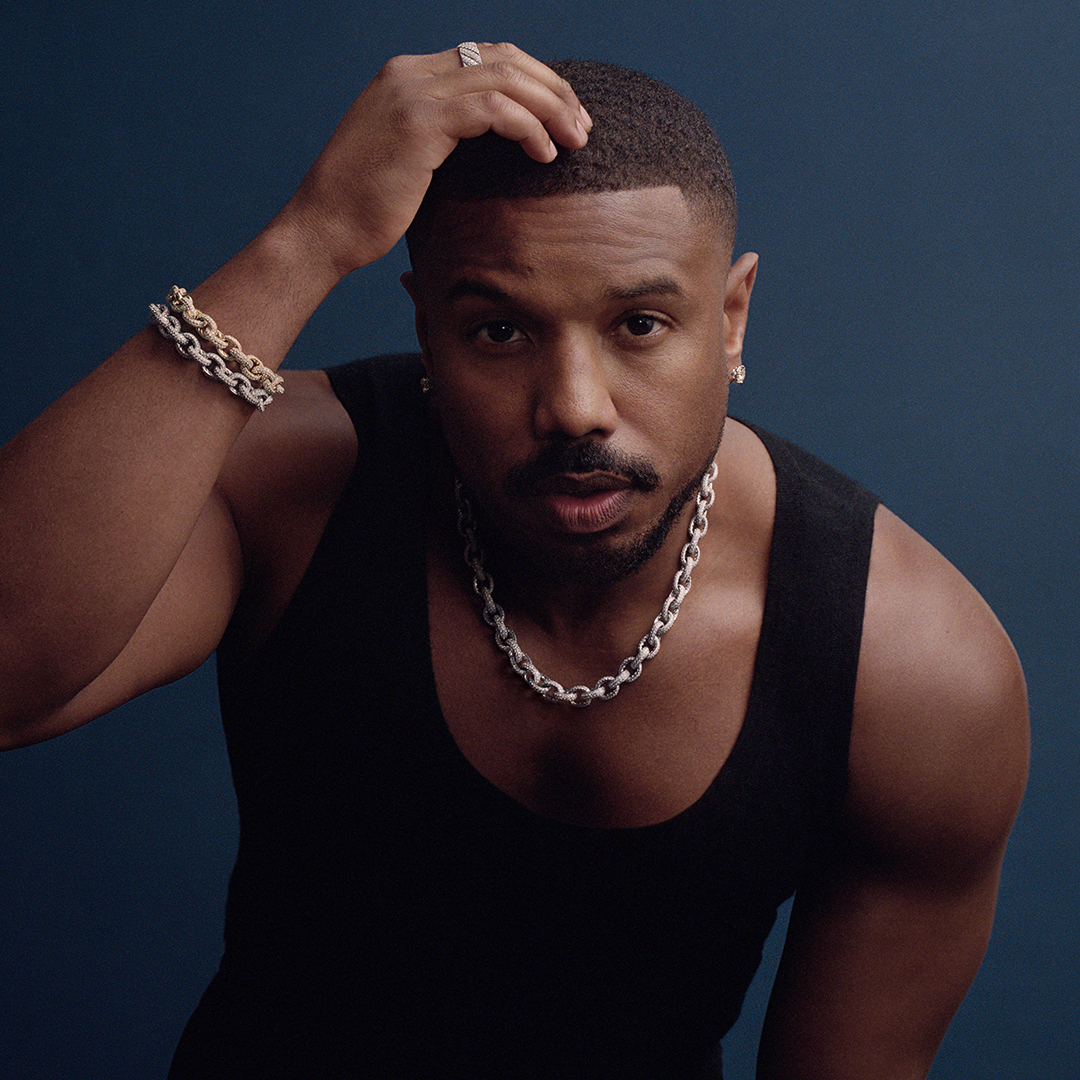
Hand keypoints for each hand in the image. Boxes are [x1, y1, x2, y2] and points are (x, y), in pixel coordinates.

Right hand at [285, 43, 591, 276]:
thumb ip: (444, 139)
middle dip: (553, 89)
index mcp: (409, 76)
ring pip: (505, 78)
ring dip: (550, 107)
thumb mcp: (409, 162)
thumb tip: (493, 149)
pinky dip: (528, 128)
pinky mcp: (421, 122)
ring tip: (574, 141)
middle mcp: (410, 73)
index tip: (564, 117)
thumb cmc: (364, 210)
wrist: (322, 230)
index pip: (488, 58)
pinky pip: (493, 110)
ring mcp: (413, 93)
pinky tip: (544, 154)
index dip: (535, 81)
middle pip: (504, 58)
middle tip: (582, 126)